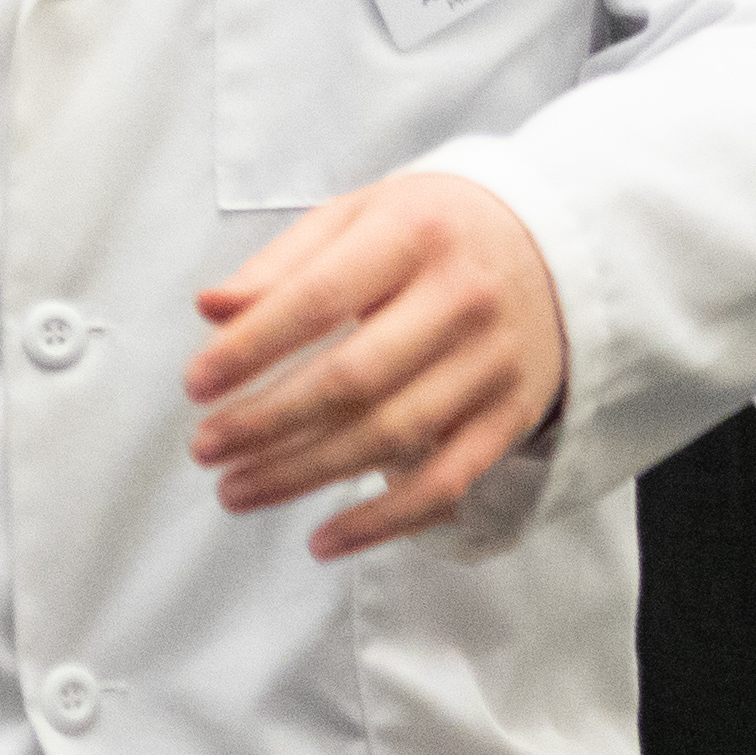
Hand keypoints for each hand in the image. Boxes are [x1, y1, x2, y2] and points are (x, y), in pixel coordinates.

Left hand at [183, 173, 569, 562]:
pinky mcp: (510, 416)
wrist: (559, 249)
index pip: (319, 298)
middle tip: (205, 448)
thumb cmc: (435, 231)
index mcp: (414, 234)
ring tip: (237, 490)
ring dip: (304, 474)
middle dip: (268, 422)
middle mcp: (461, 299)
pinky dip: (382, 522)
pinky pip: (444, 483)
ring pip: (390, 436)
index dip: (251, 347)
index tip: (196, 384)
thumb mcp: (361, 215)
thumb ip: (284, 263)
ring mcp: (491, 364)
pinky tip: (323, 539)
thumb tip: (212, 309)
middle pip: (353, 379)